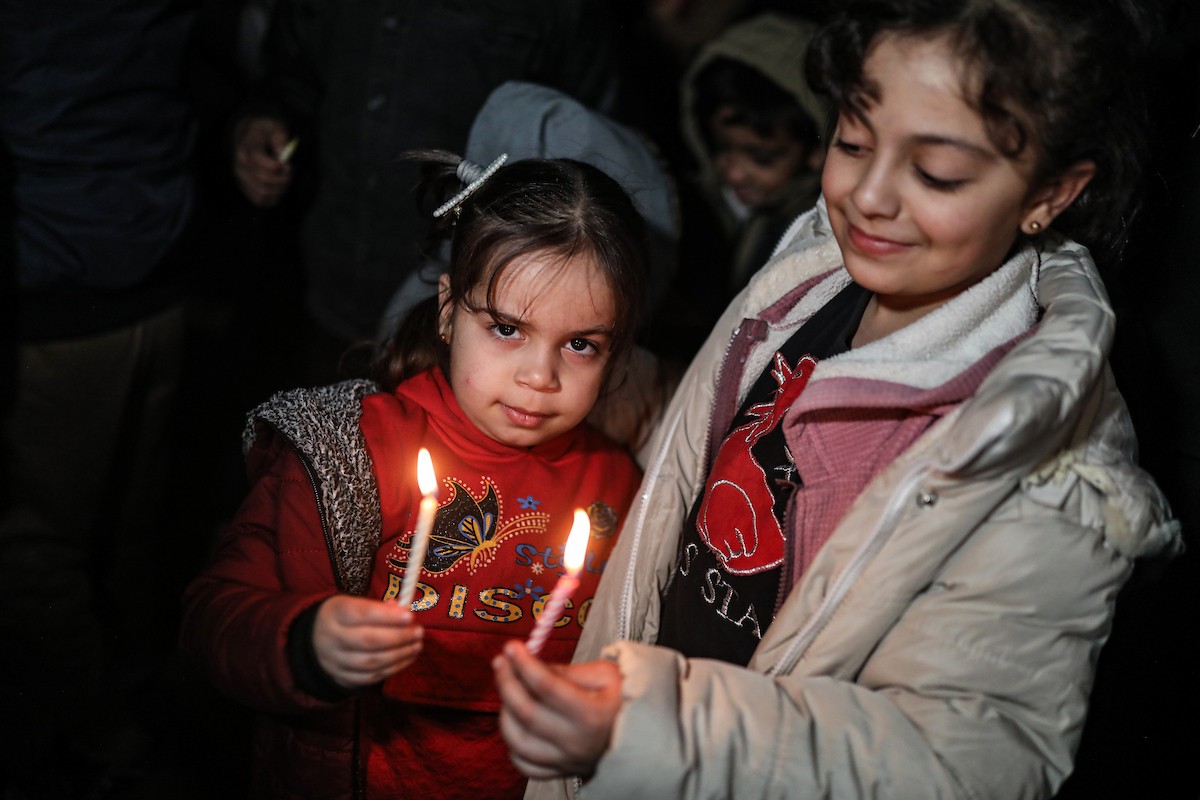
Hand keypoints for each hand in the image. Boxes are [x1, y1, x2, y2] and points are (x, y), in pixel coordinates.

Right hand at [233, 116, 293, 206]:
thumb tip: (282, 151)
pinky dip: (273, 198)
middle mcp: (240, 164)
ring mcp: (241, 177)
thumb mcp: (275, 127)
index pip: (258, 160)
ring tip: (285, 179)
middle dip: (282, 178)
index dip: (276, 165)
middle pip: (263, 178)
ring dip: (280, 189)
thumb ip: (279, 137)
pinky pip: (259, 200)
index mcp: (247, 147)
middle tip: (290, 171)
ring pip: (262, 192)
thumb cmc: (267, 133)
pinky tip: (280, 188)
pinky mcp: (245, 187)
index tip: (287, 164)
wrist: (252, 137)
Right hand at [312, 595, 423, 689]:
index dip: (387, 616)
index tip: (410, 616)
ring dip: (399, 654)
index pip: (361, 613)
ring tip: (417, 645)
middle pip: (367, 640)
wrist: (315, 641)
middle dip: (398, 637)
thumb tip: (404, 612)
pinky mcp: (342, 677)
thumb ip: (379, 607)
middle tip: (419, 632)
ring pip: (371, 662)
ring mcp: (336, 661)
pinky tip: (407, 658)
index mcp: (335, 613)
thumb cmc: (345, 618)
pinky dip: (392, 669)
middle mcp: (332, 637)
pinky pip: (370, 677)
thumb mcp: (354, 604)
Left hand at [493, 641, 620, 779]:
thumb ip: (568, 671)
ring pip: (517, 740)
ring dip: (505, 711)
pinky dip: (513, 742)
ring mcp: (566, 761)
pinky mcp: (559, 772)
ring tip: (508, 691)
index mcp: (592, 715)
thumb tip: (532, 665)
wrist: (644, 737)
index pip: (546, 686)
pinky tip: (516, 722)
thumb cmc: (625, 701)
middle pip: (526, 712)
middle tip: (501, 662)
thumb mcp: (606, 675)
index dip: (524, 664)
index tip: (512, 647)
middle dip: (506, 682)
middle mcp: (576, 742)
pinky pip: (524, 763)